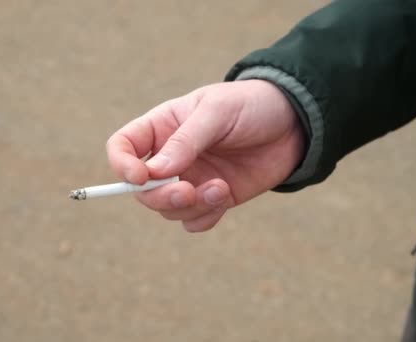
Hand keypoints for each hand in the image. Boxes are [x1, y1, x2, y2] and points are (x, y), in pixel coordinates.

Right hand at [106, 80, 305, 231]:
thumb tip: (155, 172)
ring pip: (168, 210)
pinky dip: (204, 218)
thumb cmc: (250, 105)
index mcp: (161, 128)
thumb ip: (186, 141)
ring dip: (190, 207)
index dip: (121, 165)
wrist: (294, 124)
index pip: (122, 147)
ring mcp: (191, 180)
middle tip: (188, 192)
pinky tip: (225, 198)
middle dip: (160, 196)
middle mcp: (170, 157)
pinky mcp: (213, 199)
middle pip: (141, 190)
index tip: (139, 177)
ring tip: (220, 189)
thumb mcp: (217, 112)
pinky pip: (193, 222)